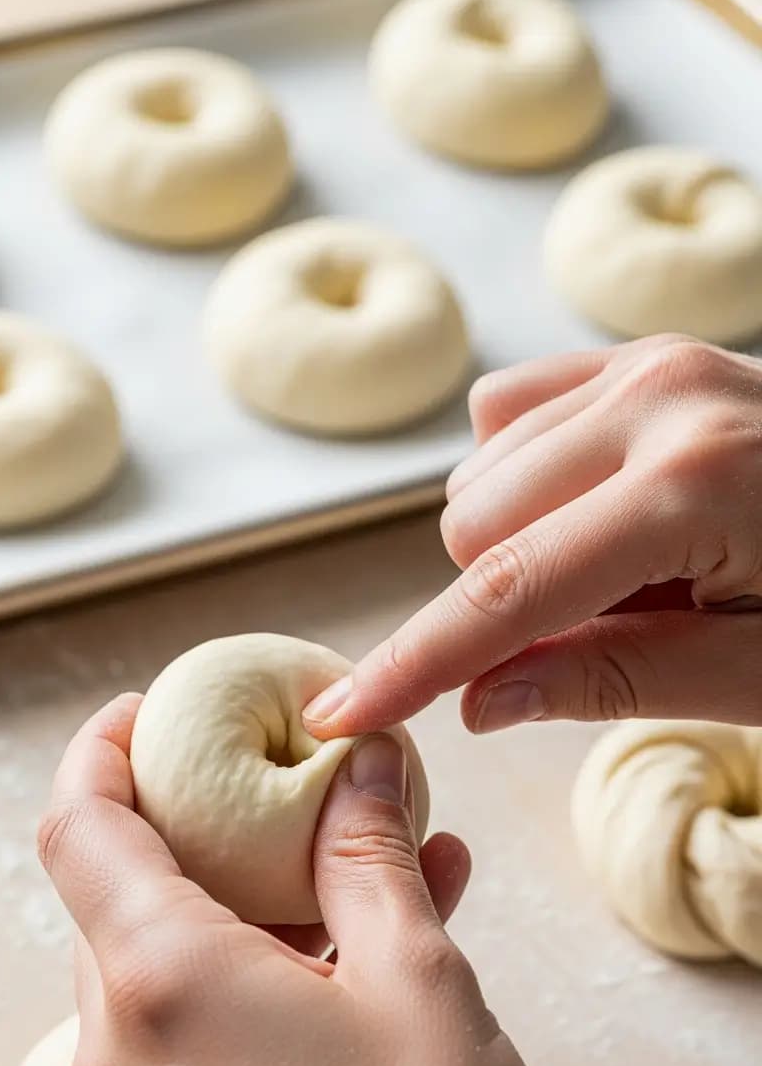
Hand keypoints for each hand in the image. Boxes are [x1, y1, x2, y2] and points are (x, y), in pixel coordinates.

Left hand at [39, 696, 602, 1065]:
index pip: (79, 828)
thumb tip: (363, 769)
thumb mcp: (416, 974)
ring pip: (154, 983)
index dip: (101, 755)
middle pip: (117, 903)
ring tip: (358, 906)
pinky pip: (173, 1059)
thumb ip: (370, 857)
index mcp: (162, 981)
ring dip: (235, 928)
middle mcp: (119, 1056)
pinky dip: (232, 1006)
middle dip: (196, 843)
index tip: (146, 718)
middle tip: (283, 813)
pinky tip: (335, 1000)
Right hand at [302, 335, 761, 737]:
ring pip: (481, 472)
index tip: (344, 714)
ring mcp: (650, 360)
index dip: (417, 665)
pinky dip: (528, 481)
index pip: (510, 593)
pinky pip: (511, 414)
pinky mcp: (644, 351)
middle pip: (472, 524)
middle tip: (610, 630)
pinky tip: (602, 512)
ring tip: (634, 571)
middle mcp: (658, 399)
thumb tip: (478, 700)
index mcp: (694, 487)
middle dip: (507, 601)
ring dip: (524, 543)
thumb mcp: (757, 677)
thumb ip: (611, 680)